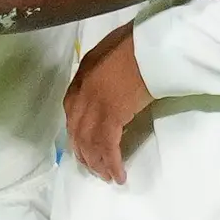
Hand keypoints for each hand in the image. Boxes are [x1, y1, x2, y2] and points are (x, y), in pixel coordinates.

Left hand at [64, 22, 153, 182]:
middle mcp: (82, 95)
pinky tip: (119, 176)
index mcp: (81, 78)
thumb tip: (107, 81)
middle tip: (93, 168)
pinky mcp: (111, 117)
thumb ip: (102, 69)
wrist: (149, 44)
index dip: (76, 131)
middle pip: (77, 131)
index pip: (70, 111)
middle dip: (84, 153)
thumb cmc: (136, 43)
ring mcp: (94, 106)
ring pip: (89, 143)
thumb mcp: (109, 52)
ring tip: (106, 177)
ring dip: (97, 163)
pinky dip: (112, 163)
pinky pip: (107, 147)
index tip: (82, 143)